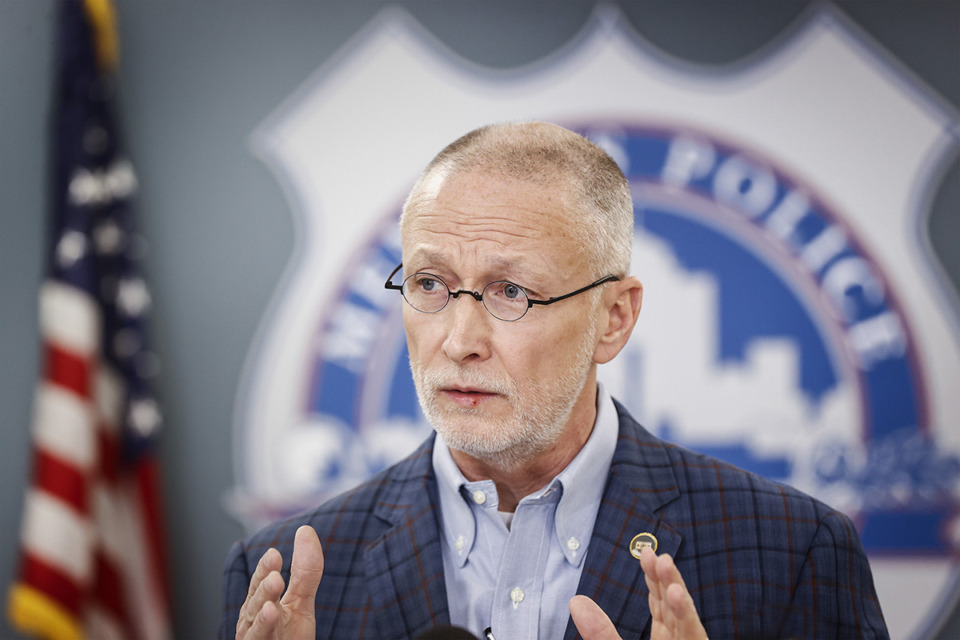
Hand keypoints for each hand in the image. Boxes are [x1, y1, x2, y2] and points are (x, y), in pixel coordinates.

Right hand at [235, 525, 324, 639]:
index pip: (260, 583)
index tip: (275, 553)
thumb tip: (305, 530)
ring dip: (262, 612)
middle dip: (263, 589)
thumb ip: (305, 570)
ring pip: (254, 626)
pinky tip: (270, 614)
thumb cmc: (289, 636)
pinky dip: (262, 630)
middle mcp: (252, 623)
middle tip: (275, 574)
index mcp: (259, 606)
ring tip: (272, 598)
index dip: (265, 570)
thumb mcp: (301, 601)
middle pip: (254, 604)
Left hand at [569, 547, 706, 639]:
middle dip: (664, 576)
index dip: (653, 577)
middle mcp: (677, 638)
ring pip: (684, 614)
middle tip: (652, 551)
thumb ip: (600, 632)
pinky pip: (693, 632)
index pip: (660, 602)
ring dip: (675, 586)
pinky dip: (685, 612)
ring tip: (664, 562)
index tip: (645, 553)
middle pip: (671, 602)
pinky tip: (675, 593)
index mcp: (664, 638)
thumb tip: (575, 602)